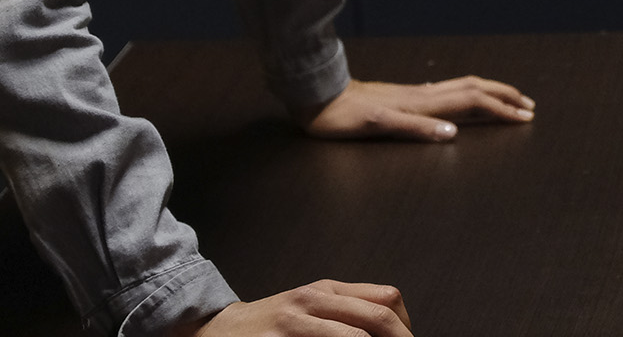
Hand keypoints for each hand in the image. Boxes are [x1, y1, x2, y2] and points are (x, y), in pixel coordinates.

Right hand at [187, 280, 411, 335]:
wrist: (217, 332)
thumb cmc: (271, 324)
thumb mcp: (311, 306)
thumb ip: (349, 312)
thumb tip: (396, 328)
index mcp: (326, 290)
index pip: (385, 300)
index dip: (405, 327)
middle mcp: (311, 301)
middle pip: (376, 319)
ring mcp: (293, 324)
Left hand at [303, 76, 534, 141]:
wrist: (317, 95)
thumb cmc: (342, 117)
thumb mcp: (375, 126)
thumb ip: (414, 128)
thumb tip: (452, 132)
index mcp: (422, 103)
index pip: (473, 102)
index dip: (501, 109)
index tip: (525, 117)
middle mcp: (423, 95)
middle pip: (475, 88)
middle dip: (505, 96)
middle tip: (529, 106)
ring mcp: (415, 94)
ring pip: (463, 87)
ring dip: (490, 92)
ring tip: (507, 100)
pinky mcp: (405, 96)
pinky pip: (449, 91)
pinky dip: (470, 95)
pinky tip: (464, 101)